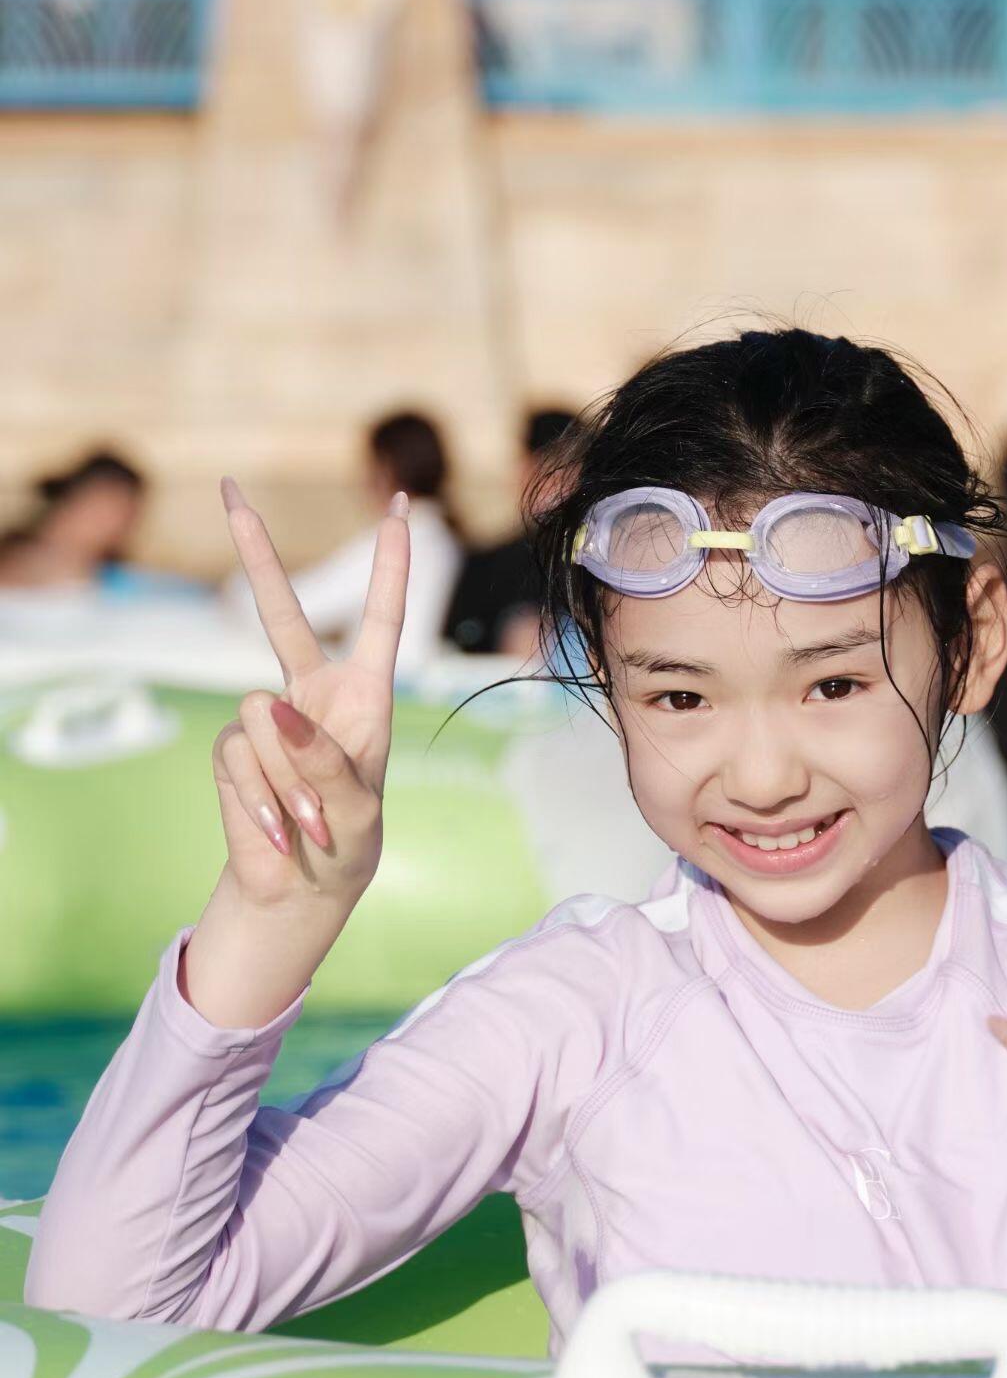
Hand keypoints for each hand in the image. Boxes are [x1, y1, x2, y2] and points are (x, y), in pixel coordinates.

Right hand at [210, 477, 409, 915]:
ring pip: (260, 719)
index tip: (404, 507)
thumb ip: (321, 760)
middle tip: (231, 489)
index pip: (381, 618)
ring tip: (307, 818)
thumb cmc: (348, 842)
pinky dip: (259, 797)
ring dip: (285, 777)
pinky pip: (238, 756)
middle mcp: (312, 693)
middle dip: (254, 551)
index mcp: (365, 694)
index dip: (392, 564)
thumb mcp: (355, 808)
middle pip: (279, 612)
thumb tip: (268, 707)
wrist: (300, 888)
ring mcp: (265, 718)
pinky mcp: (232, 747)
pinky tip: (278, 826)